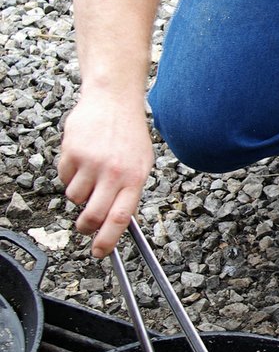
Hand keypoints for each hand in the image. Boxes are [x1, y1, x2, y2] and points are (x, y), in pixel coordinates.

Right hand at [58, 93, 154, 257]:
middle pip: (93, 215)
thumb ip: (130, 190)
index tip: (99, 252)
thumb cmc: (129, 132)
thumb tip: (118, 221)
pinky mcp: (72, 152)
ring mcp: (91, 162)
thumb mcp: (142, 163)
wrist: (113, 99)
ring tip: (90, 174)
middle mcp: (113, 171)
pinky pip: (64, 178)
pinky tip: (82, 158)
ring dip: (79, 194)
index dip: (108, 240)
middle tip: (85, 226)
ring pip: (75, 198)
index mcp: (135, 177)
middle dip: (86, 227)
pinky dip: (70, 175)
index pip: (121, 218)